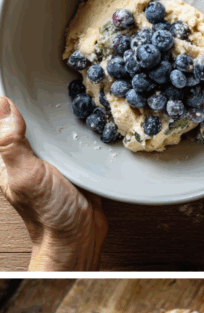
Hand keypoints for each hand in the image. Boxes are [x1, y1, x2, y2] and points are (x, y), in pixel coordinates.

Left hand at [0, 96, 107, 270]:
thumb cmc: (50, 215)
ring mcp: (52, 159)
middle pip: (29, 118)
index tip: (19, 75)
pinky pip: (74, 140)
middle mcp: (29, 155)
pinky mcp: (74, 163)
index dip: (9, 100)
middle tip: (47, 80)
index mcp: (8, 155)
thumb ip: (10, 142)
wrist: (80, 237)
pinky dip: (80, 130)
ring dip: (61, 114)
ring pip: (53, 126)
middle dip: (37, 102)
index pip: (4, 119)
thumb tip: (2, 105)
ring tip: (68, 95)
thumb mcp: (25, 175)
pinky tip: (86, 120)